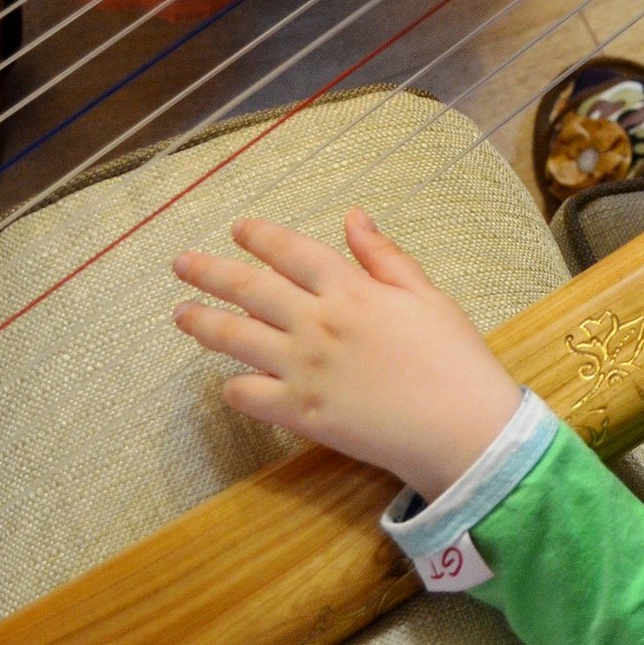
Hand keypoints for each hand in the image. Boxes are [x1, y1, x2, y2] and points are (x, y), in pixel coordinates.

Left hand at [172, 210, 521, 498]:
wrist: (462, 428)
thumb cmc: (454, 358)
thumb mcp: (428, 295)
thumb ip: (385, 257)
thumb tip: (353, 216)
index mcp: (351, 291)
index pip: (292, 252)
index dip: (261, 237)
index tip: (238, 229)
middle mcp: (317, 324)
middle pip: (250, 289)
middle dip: (210, 272)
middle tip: (181, 263)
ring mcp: (303, 370)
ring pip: (236, 339)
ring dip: (203, 323)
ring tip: (181, 314)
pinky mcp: (299, 413)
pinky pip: (248, 395)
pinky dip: (232, 387)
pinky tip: (226, 381)